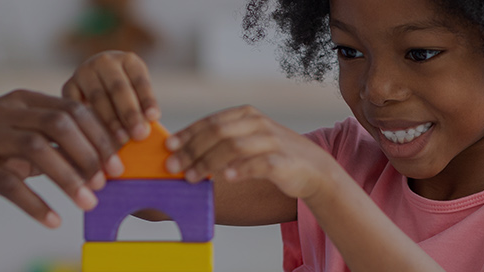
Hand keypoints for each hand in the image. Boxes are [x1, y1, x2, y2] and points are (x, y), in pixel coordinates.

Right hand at [0, 90, 124, 228]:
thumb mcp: (12, 140)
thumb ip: (47, 145)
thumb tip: (94, 160)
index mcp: (19, 102)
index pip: (71, 109)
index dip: (99, 136)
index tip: (116, 163)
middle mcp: (3, 113)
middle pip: (60, 124)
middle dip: (90, 154)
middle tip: (105, 182)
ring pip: (38, 150)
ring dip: (69, 179)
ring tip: (88, 203)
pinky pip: (10, 184)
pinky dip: (35, 204)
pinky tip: (52, 221)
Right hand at [63, 51, 159, 143]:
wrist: (95, 89)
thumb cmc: (124, 99)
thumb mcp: (137, 96)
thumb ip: (142, 110)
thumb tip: (147, 132)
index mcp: (128, 61)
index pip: (140, 80)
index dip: (147, 99)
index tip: (154, 117)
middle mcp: (105, 61)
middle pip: (118, 88)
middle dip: (130, 113)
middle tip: (139, 134)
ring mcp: (84, 72)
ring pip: (98, 97)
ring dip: (111, 120)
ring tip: (122, 140)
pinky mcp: (68, 85)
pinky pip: (77, 104)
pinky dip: (86, 120)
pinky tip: (95, 137)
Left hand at [164, 106, 343, 199]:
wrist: (315, 170)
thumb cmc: (272, 156)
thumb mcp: (247, 141)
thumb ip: (220, 142)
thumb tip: (181, 153)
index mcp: (245, 115)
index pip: (210, 121)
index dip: (187, 134)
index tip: (168, 147)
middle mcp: (257, 124)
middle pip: (218, 133)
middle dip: (192, 150)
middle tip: (173, 167)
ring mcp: (271, 140)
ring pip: (234, 146)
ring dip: (208, 162)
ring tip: (191, 177)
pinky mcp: (283, 160)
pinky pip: (259, 163)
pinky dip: (241, 170)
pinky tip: (226, 178)